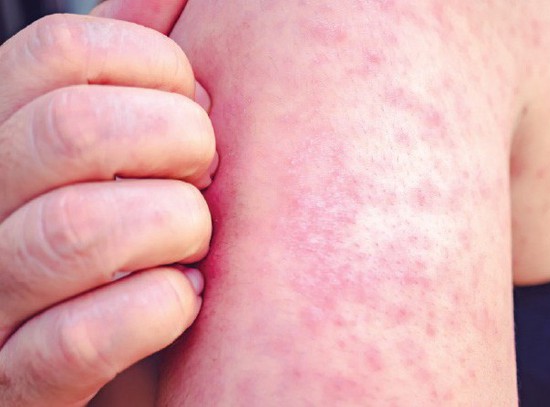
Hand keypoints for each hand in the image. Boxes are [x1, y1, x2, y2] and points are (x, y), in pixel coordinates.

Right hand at [0, 1, 215, 404]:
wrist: (114, 352)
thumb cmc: (129, 230)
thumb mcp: (118, 140)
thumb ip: (129, 68)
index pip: (64, 51)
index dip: (160, 68)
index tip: (198, 108)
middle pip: (74, 131)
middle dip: (180, 143)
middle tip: (206, 174)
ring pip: (76, 231)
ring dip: (174, 226)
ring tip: (196, 242)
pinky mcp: (21, 385)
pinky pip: (78, 343)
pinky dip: (158, 310)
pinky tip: (183, 299)